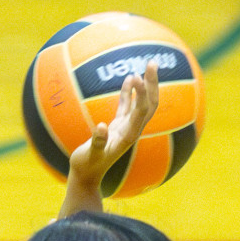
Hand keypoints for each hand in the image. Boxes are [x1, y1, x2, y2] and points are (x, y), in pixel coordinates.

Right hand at [68, 59, 160, 190]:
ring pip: (142, 104)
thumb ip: (97, 142)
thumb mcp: (88, 155)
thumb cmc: (86, 167)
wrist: (86, 177)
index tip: (137, 77)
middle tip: (153, 63)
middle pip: (150, 105)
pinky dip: (130, 93)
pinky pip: (128, 107)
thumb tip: (101, 126)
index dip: (142, 94)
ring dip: (146, 86)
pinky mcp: (119, 127)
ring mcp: (126, 128)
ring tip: (146, 65)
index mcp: (128, 136)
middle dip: (153, 84)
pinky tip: (129, 78)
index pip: (141, 111)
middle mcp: (132, 130)